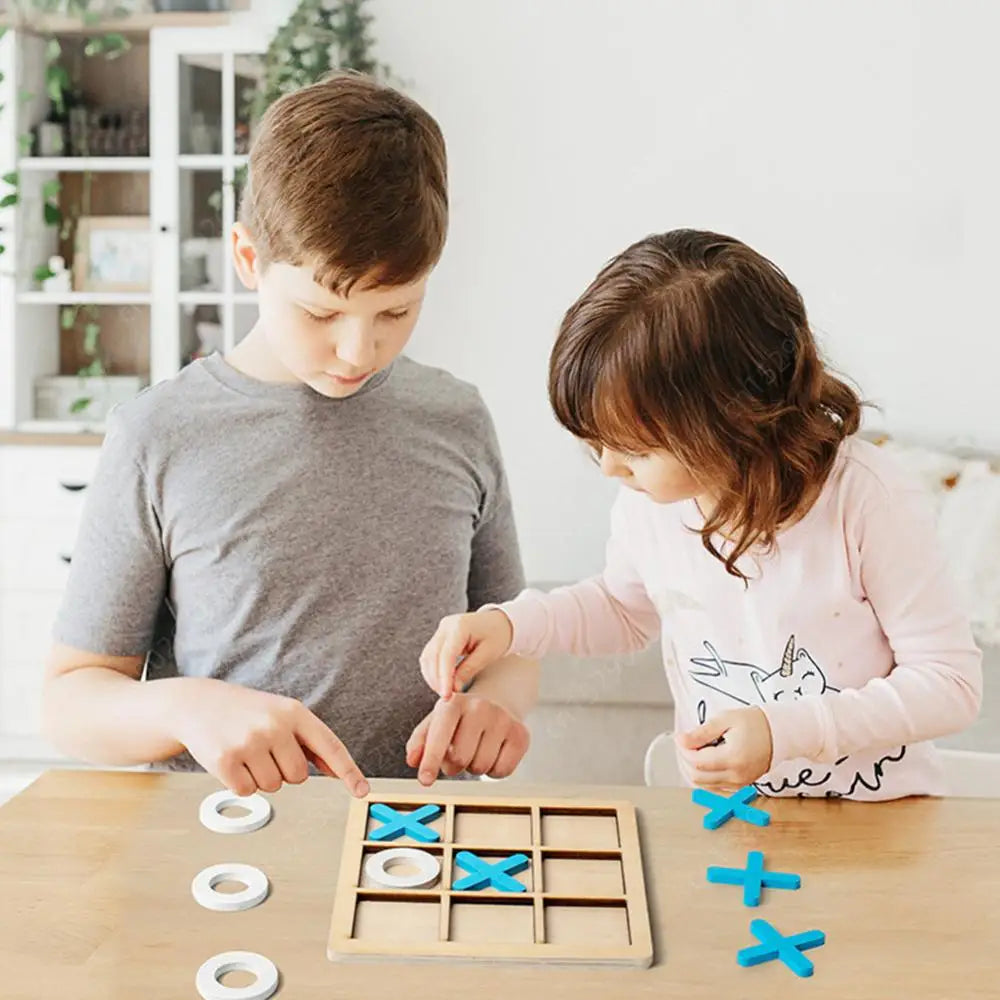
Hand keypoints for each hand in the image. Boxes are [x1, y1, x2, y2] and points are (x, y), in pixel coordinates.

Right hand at [169, 678, 369, 797]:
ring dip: (261, 777)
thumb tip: (338, 771)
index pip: (330, 746)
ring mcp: (250, 742)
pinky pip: (247, 792)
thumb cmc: (247, 712)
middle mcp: (275, 725)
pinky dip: (240, 783)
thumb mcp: (281, 714)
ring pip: (273, 786)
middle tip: (263, 750)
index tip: (362, 791)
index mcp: (295, 712)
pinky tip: (231, 761)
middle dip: (283, 771)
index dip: (349, 771)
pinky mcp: (225, 760)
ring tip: (246, 751)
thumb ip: (309, 742)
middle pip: (298, 776)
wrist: (198, 703)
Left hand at [405, 692, 529, 785]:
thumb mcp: (436, 723)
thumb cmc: (460, 719)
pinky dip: (494, 771)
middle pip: (460, 759)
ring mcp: (503, 719)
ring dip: (473, 767)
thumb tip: (413, 761)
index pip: (440, 735)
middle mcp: (480, 707)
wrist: (497, 704)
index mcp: (453, 703)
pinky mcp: (521, 734)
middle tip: (458, 753)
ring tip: (476, 749)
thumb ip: (419, 742)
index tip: (425, 780)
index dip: (431, 760)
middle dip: (454, 765)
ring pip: (481, 767)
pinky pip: (502, 771)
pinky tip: (493, 753)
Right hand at [419, 610, 513, 699]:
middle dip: (437, 679)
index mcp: (459, 626)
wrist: (500, 622)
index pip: (446, 655)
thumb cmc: (497, 636)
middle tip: (446, 697)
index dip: (444, 677)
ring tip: (444, 691)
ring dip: (432, 676)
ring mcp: (441, 630)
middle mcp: (446, 626)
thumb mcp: (487, 655)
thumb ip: (468, 670)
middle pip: (432, 656)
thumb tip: (453, 688)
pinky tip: (441, 682)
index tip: (446, 695)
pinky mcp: (440, 636)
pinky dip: (433, 670)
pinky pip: (430, 655)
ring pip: (428, 656)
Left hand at [676, 707, 773, 788]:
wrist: (779, 733)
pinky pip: (714, 786)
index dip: (683, 750)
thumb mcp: (725, 720)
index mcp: (733, 759)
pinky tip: (707, 758)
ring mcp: (739, 784)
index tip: (680, 737)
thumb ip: (701, 733)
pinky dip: (705, 774)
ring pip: (703, 785)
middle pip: (696, 777)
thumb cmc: (754, 723)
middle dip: (685, 760)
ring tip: (697, 749)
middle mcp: (736, 776)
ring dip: (693, 768)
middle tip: (686, 742)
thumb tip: (682, 741)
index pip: (696, 762)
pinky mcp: (740, 786)